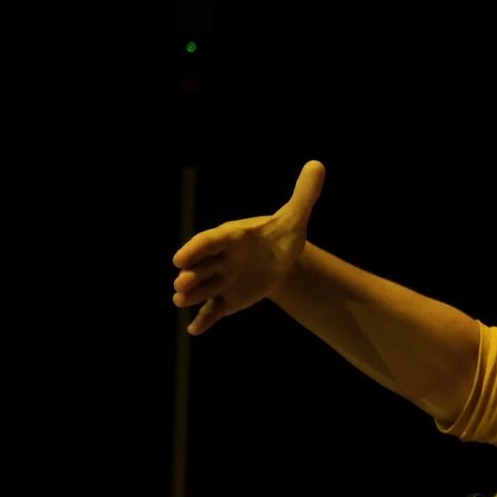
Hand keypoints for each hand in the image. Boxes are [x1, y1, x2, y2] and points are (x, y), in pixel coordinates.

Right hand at [172, 160, 323, 334]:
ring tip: (180, 302)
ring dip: (192, 296)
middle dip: (191, 275)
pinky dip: (205, 320)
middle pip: (201, 266)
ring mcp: (222, 279)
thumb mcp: (294, 218)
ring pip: (203, 288)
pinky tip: (195, 330)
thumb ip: (303, 195)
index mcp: (232, 237)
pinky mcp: (227, 298)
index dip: (196, 249)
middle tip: (180, 284)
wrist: (281, 260)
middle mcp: (221, 258)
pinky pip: (214, 309)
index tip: (180, 257)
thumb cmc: (281, 235)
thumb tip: (317, 165)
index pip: (210, 241)